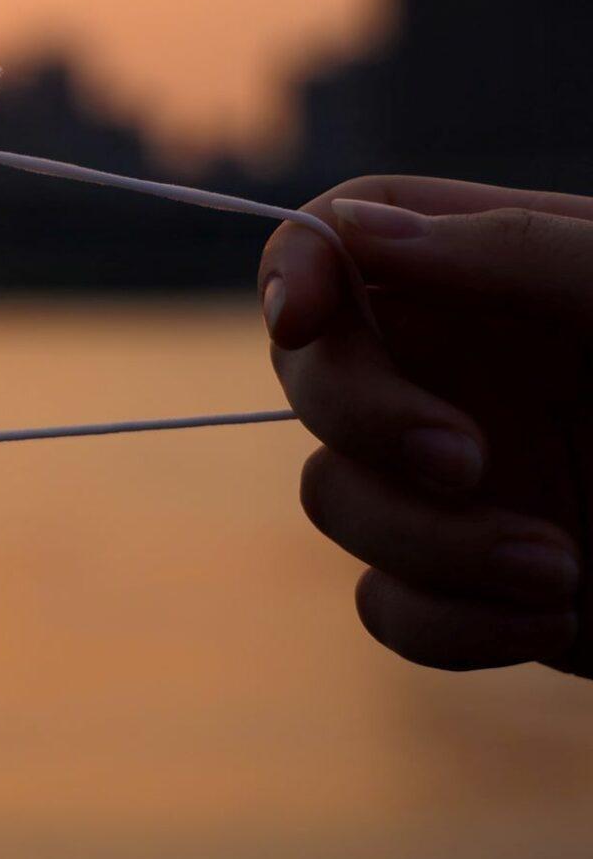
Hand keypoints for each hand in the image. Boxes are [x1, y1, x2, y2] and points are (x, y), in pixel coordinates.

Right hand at [262, 177, 592, 674]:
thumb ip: (512, 253)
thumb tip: (355, 235)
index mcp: (502, 276)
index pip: (344, 236)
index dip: (297, 268)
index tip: (306, 319)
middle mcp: (465, 371)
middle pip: (314, 376)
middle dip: (370, 424)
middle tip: (470, 462)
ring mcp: (464, 486)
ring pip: (337, 502)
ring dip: (430, 546)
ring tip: (560, 572)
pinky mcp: (478, 592)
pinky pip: (388, 608)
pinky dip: (454, 623)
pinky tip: (557, 618)